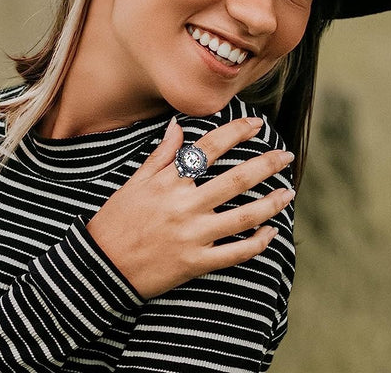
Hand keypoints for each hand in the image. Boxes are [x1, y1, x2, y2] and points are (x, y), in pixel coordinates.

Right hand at [86, 117, 294, 298]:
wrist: (102, 266)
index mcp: (168, 182)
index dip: (237, 132)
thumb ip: (160, 154)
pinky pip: (236, 253)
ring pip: (244, 217)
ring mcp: (193, 236)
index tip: (256, 124)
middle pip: (236, 179)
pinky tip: (271, 232)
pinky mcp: (196, 263)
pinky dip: (258, 243)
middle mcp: (184, 205)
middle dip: (266, 164)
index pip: (210, 148)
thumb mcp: (134, 182)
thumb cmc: (116, 220)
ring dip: (271, 203)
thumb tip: (177, 125)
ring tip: (288, 192)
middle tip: (285, 155)